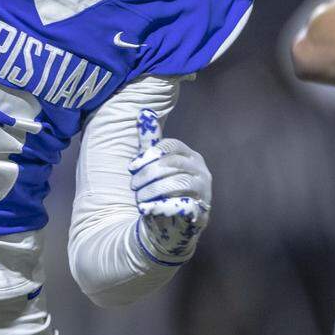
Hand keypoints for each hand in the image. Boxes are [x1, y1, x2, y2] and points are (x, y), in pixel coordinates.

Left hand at [128, 109, 211, 264]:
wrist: (170, 222)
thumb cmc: (162, 187)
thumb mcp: (154, 163)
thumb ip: (150, 141)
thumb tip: (144, 111)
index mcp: (190, 155)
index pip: (170, 146)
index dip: (148, 154)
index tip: (131, 167)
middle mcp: (201, 171)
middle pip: (171, 164)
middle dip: (147, 174)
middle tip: (133, 185)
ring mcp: (204, 191)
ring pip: (177, 183)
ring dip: (152, 190)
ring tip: (139, 199)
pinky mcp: (202, 212)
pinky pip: (182, 206)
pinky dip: (161, 207)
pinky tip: (146, 210)